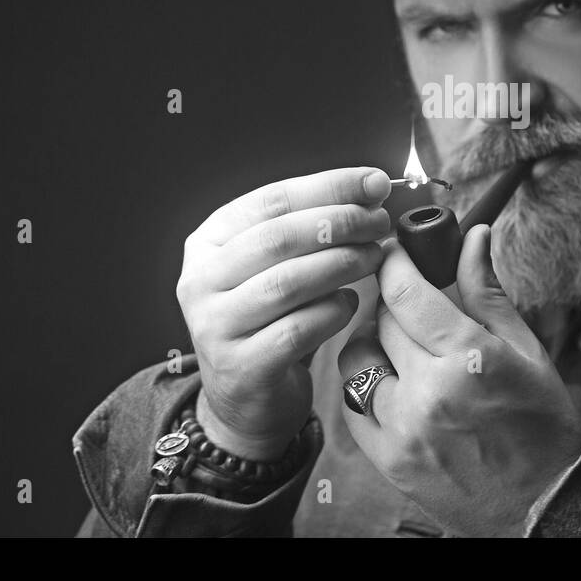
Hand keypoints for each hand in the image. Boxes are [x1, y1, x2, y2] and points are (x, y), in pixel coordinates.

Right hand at [177, 167, 391, 459]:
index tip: (375, 182)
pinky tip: (351, 303)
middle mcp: (201, 280)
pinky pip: (296, 330)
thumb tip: (371, 187)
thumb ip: (313, 226)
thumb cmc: (272, 318)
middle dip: (340, 222)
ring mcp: (214, 325)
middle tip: (379, 222)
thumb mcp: (278, 264)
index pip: (271, 199)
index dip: (329, 186)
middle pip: (278, 237)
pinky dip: (332, 311)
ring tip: (375, 257)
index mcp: (209, 242)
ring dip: (342, 263)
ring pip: (287, 282)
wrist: (247, 397)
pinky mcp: (239, 367)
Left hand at [338, 224, 580, 536]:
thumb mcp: (526, 349)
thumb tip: (471, 238)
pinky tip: (392, 383)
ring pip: (357, 362)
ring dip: (373, 344)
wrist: (543, 502)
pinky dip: (365, 387)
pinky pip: (352, 406)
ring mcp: (404, 429)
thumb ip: (486, 292)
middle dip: (393, 304)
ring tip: (401, 346)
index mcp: (468, 358)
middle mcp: (429, 392)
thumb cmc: (542, 422)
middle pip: (382, 322)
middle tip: (411, 304)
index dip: (393, 263)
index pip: (405, 292)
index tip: (393, 253)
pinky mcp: (389, 459)